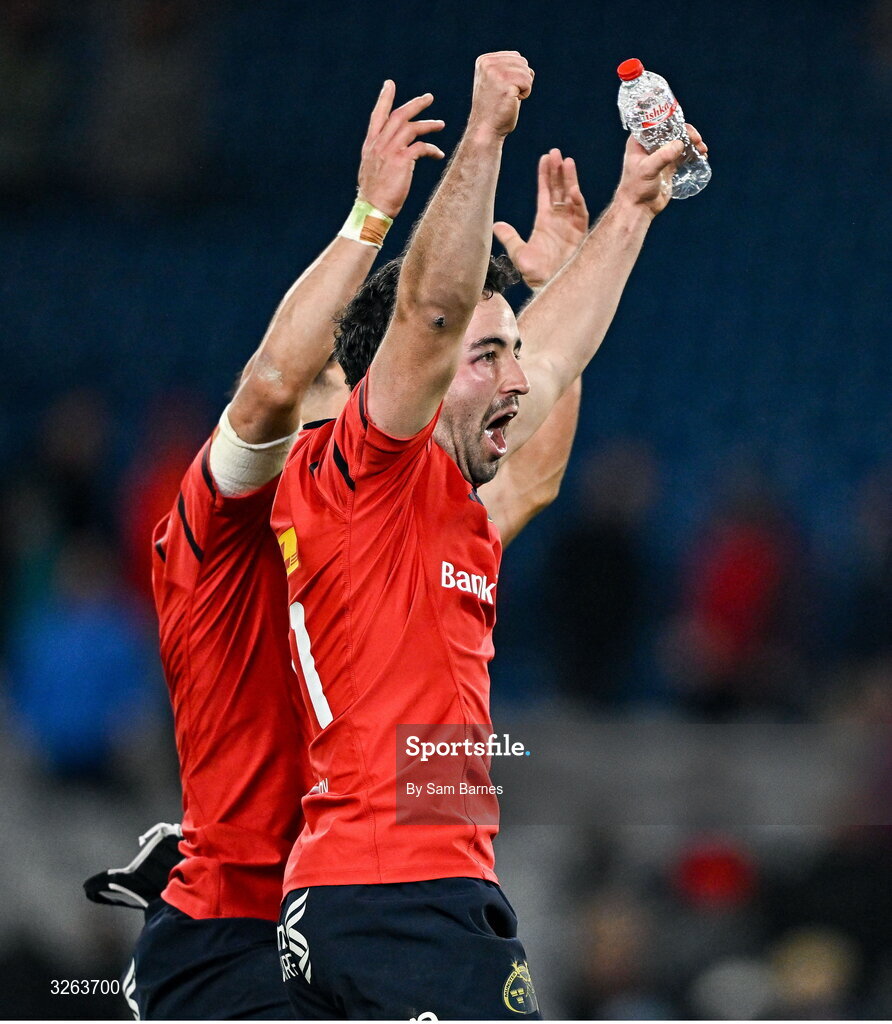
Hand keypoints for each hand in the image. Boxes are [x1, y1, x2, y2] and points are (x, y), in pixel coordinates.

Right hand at [357, 80, 445, 217]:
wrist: (372, 209)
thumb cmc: (374, 195)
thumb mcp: (371, 170)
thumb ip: (379, 156)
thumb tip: (389, 153)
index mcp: (371, 145)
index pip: (378, 116)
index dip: (384, 99)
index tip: (389, 84)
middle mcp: (379, 144)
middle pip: (399, 115)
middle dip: (415, 104)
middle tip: (429, 97)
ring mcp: (390, 151)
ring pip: (412, 128)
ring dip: (428, 124)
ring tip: (440, 124)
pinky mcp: (402, 160)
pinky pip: (422, 147)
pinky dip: (432, 148)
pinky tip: (439, 154)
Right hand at [467, 51, 533, 138]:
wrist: (485, 130)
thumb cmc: (494, 109)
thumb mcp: (496, 82)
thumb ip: (506, 69)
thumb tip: (524, 64)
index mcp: (484, 60)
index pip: (515, 56)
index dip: (515, 75)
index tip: (501, 89)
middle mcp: (488, 63)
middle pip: (523, 62)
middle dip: (521, 80)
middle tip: (506, 96)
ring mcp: (496, 72)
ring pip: (527, 72)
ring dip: (523, 88)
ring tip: (508, 99)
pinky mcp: (506, 83)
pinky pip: (528, 82)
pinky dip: (525, 94)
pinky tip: (512, 102)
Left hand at [493, 148, 588, 288]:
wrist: (550, 287)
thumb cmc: (535, 274)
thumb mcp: (519, 254)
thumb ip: (510, 238)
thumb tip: (496, 225)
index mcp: (544, 221)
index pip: (545, 192)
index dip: (545, 175)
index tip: (545, 158)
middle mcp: (558, 220)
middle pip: (559, 189)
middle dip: (558, 171)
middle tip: (556, 152)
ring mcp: (570, 225)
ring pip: (570, 197)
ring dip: (569, 180)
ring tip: (567, 161)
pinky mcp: (580, 234)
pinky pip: (579, 213)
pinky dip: (577, 201)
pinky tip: (572, 190)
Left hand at [614, 123, 708, 216]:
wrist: (639, 208)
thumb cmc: (636, 188)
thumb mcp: (647, 169)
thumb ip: (663, 156)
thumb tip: (680, 144)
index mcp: (640, 141)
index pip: (658, 123)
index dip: (673, 122)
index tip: (685, 128)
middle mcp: (650, 146)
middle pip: (672, 131)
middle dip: (687, 133)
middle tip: (697, 140)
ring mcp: (660, 155)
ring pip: (680, 142)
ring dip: (692, 143)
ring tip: (702, 149)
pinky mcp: (669, 166)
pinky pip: (683, 155)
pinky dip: (693, 153)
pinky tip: (701, 155)